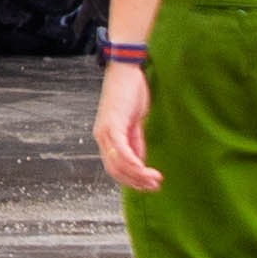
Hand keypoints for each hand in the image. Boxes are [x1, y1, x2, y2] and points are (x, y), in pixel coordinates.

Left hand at [95, 61, 159, 191]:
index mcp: (106, 137)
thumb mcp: (134, 123)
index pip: (115, 167)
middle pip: (115, 170)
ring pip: (118, 164)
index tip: (149, 186)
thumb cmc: (130, 93)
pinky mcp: (113, 124)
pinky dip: (133, 163)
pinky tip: (145, 169)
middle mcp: (101, 136)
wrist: (124, 70)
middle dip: (135, 183)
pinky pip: (121, 150)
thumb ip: (135, 142)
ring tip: (155, 180)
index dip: (131, 180)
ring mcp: (105, 131)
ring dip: (137, 176)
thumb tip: (140, 162)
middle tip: (154, 188)